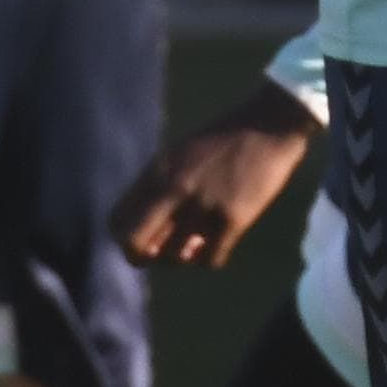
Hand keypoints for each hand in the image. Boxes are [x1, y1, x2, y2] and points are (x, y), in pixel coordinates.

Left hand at [110, 82, 321, 266]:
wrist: (269, 125)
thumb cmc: (224, 141)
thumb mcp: (180, 154)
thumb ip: (160, 185)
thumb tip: (148, 230)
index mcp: (157, 171)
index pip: (117, 220)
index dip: (125, 238)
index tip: (142, 240)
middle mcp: (174, 189)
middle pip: (134, 244)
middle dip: (142, 258)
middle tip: (159, 255)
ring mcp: (203, 205)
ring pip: (173, 258)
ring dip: (182, 258)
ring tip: (196, 245)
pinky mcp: (233, 218)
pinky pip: (209, 261)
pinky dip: (209, 260)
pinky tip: (217, 246)